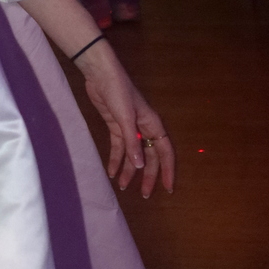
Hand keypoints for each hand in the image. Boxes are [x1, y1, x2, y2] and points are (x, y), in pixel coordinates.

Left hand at [77, 46, 174, 197]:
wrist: (100, 74)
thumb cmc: (118, 92)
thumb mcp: (126, 119)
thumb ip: (132, 142)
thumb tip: (141, 165)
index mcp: (153, 125)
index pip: (165, 152)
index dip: (167, 171)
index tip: (168, 188)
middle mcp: (144, 128)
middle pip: (149, 157)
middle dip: (148, 176)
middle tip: (144, 195)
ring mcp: (129, 128)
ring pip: (133, 155)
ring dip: (129, 170)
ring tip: (123, 187)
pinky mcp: (115, 126)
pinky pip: (119, 147)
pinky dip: (116, 160)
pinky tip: (112, 172)